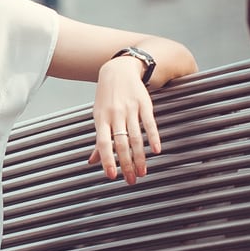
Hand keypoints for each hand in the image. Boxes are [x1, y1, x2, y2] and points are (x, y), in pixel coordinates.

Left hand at [87, 55, 161, 184]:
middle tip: (131, 180)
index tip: (112, 176)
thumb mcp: (98, 116)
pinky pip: (150, 123)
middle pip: (121, 144)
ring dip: (140, 157)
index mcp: (101, 120)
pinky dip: (154, 137)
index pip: (103, 144)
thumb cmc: (107, 98)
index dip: (107, 160)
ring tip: (143, 172)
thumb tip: (92, 162)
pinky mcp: (144, 104)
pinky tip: (157, 150)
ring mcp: (130, 109)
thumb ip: (99, 140)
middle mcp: (115, 115)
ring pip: (136, 137)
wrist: (119, 70)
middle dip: (126, 164)